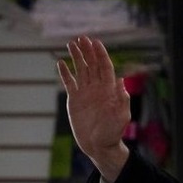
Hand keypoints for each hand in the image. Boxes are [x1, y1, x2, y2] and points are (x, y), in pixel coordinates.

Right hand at [56, 36, 130, 182]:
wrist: (99, 145)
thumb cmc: (113, 132)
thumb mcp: (122, 116)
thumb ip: (122, 99)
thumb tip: (121, 80)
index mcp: (109, 90)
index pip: (105, 67)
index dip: (101, 54)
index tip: (95, 42)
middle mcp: (97, 88)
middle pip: (92, 65)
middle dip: (88, 51)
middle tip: (81, 37)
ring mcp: (85, 93)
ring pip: (81, 70)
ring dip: (77, 57)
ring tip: (71, 44)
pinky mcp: (74, 100)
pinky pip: (69, 83)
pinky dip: (65, 73)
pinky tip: (61, 63)